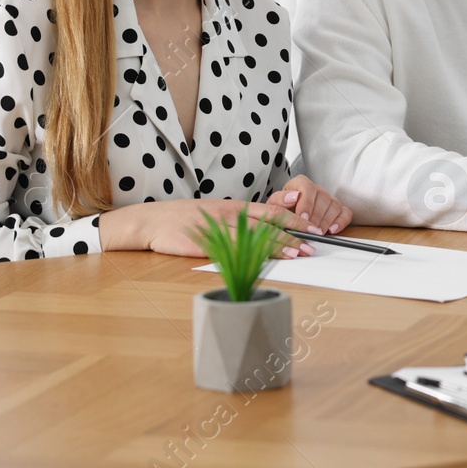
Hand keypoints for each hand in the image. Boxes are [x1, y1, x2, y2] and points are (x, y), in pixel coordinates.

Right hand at [98, 198, 317, 258]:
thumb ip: (236, 219)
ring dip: (280, 244)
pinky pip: (236, 249)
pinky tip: (267, 260)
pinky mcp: (206, 244)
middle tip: (316, 240)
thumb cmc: (182, 219)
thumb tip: (261, 227)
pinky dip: (254, 254)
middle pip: (269, 222)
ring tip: (300, 252)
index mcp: (233, 207)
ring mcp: (219, 229)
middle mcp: (230, 214)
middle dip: (295, 231)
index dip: (293, 216)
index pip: (270, 210)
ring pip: (256, 236)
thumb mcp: (213, 213)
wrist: (151, 222)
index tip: (312, 224)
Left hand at [267, 175, 354, 235]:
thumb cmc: (280, 210)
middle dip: (316, 217)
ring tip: (317, 233)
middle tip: (310, 230)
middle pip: (323, 198)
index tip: (303, 218)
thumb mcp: (273, 205)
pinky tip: (332, 230)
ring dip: (326, 222)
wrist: (286, 216)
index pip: (308, 188)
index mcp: (300, 184)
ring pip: (334, 205)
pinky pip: (345, 213)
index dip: (306, 203)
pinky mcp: (337, 209)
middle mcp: (317, 189)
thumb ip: (280, 199)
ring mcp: (329, 198)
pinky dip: (341, 222)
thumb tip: (293, 196)